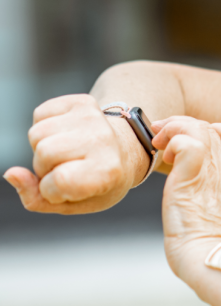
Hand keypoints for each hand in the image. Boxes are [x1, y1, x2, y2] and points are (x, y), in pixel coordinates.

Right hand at [3, 94, 147, 213]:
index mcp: (108, 170)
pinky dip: (45, 126)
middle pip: (44, 152)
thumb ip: (36, 199)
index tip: (69, 189)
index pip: (59, 181)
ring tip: (67, 152)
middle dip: (45, 167)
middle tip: (68, 168)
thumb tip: (11, 173)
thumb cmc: (97, 182)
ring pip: (37, 133)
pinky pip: (40, 114)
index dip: (52, 191)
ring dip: (43, 146)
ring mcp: (94, 117)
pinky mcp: (83, 101)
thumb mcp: (74, 203)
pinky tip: (66, 134)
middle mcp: (103, 139)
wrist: (124, 149)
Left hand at [153, 116, 220, 279]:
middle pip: (211, 127)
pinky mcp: (190, 178)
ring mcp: (211, 173)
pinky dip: (173, 141)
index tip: (193, 142)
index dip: (215, 130)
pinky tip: (164, 154)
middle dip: (184, 125)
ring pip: (198, 127)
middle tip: (164, 138)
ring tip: (159, 142)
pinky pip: (186, 143)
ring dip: (175, 128)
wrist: (212, 264)